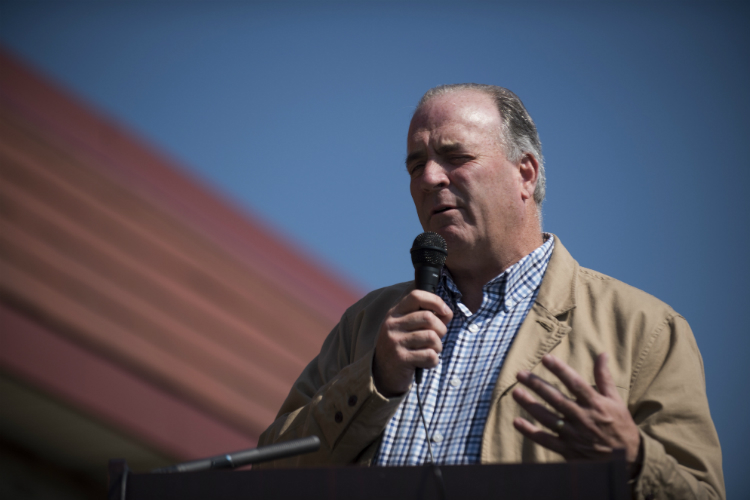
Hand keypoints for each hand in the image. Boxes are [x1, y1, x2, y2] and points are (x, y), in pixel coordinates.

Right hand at [373, 290, 452, 396]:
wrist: (383, 374)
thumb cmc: (402, 347)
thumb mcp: (409, 328)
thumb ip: (427, 318)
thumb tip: (447, 313)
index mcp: (395, 313)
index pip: (416, 296)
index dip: (435, 301)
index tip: (445, 312)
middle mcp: (392, 324)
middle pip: (429, 317)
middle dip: (441, 329)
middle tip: (436, 339)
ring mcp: (395, 341)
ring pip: (432, 337)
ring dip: (438, 347)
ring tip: (430, 351)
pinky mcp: (401, 358)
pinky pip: (430, 355)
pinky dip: (433, 361)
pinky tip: (425, 363)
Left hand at [512, 353, 640, 465]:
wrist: (629, 459)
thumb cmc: (620, 425)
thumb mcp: (615, 401)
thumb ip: (604, 378)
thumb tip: (602, 354)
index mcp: (595, 404)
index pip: (575, 384)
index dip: (560, 370)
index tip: (546, 358)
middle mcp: (583, 418)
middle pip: (556, 399)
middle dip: (537, 385)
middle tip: (520, 374)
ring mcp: (574, 435)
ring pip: (547, 418)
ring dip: (530, 405)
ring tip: (515, 392)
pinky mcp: (568, 450)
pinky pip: (546, 440)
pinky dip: (530, 432)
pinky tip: (517, 421)